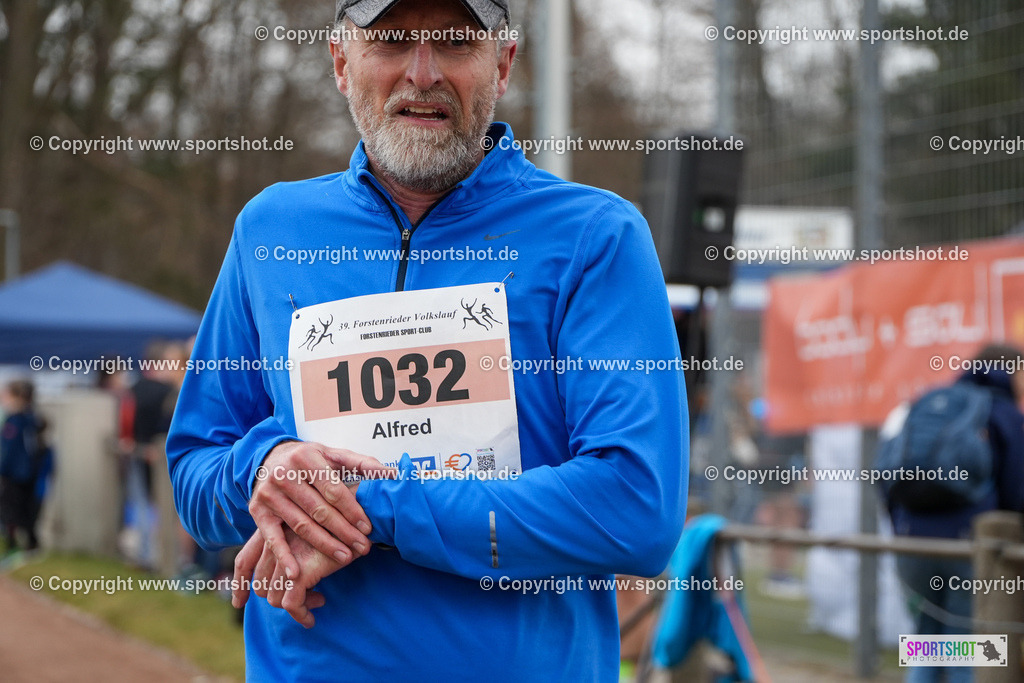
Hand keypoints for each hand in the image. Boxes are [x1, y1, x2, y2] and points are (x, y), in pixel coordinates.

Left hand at [232, 528, 343, 627]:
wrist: (358, 517)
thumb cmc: (339, 521)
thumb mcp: (310, 529)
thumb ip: (293, 544)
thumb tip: (289, 572)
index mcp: (273, 531)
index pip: (243, 561)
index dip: (239, 584)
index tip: (239, 602)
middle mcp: (274, 544)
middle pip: (260, 584)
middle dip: (279, 597)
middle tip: (308, 597)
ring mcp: (285, 558)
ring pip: (274, 597)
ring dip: (295, 606)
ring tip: (318, 601)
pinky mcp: (300, 572)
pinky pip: (291, 604)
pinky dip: (301, 615)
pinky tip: (312, 618)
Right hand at [249, 441, 394, 579]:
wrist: (269, 459)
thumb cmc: (310, 460)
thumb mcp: (333, 455)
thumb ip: (362, 463)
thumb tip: (392, 473)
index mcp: (306, 458)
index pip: (333, 490)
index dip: (352, 510)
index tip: (368, 527)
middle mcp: (284, 475)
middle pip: (319, 509)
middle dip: (343, 531)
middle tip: (363, 548)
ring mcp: (269, 494)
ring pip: (300, 525)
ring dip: (323, 544)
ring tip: (344, 558)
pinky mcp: (258, 511)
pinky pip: (272, 537)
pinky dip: (283, 556)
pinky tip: (296, 573)